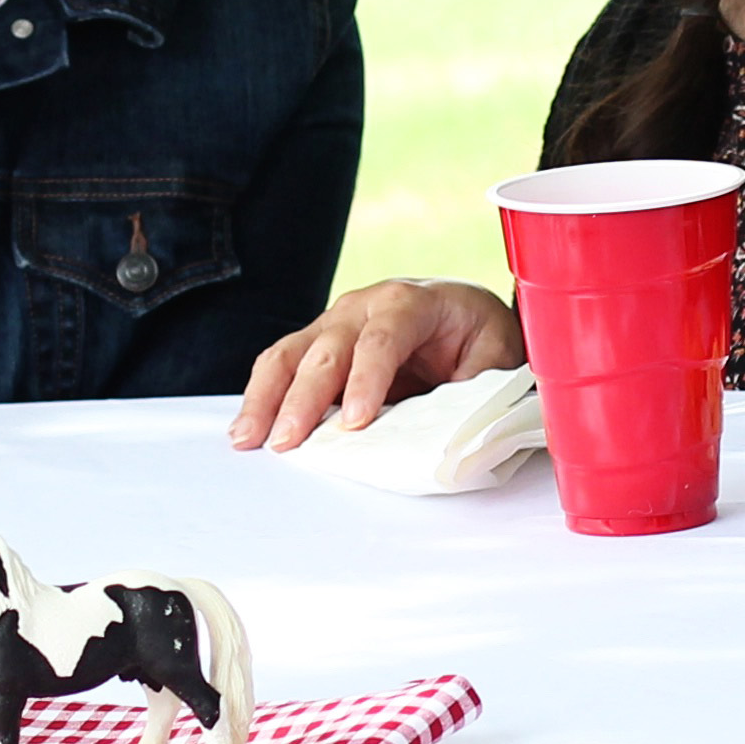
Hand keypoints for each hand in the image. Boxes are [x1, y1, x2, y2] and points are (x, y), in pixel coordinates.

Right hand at [229, 280, 520, 451]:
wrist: (464, 313)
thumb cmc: (478, 334)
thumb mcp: (497, 355)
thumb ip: (475, 386)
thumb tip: (453, 425)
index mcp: (411, 303)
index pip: (383, 338)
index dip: (368, 379)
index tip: (358, 422)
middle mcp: (364, 306)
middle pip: (326, 349)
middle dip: (304, 398)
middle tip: (288, 441)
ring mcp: (334, 323)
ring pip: (290, 354)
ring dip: (266, 397)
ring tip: (247, 438)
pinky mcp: (318, 345)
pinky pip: (282, 366)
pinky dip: (262, 397)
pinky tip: (248, 429)